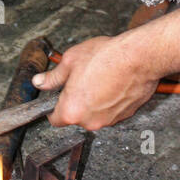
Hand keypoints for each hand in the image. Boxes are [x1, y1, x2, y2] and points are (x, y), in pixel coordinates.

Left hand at [32, 36, 158, 130]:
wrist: (139, 57)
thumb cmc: (106, 57)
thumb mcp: (70, 61)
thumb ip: (53, 77)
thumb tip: (40, 82)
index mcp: (71, 110)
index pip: (55, 119)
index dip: (54, 107)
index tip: (58, 97)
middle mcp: (90, 121)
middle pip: (77, 116)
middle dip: (77, 101)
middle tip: (82, 80)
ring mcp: (109, 120)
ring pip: (95, 113)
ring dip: (95, 101)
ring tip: (101, 79)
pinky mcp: (125, 115)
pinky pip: (112, 110)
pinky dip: (111, 101)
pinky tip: (114, 83)